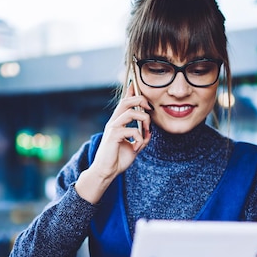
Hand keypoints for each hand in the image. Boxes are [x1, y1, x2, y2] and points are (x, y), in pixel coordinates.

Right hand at [75, 83, 151, 203]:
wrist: (106, 172)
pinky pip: (132, 130)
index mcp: (117, 123)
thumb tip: (150, 132)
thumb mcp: (134, 147)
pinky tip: (137, 147)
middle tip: (150, 110)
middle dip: (140, 100)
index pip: (124, 103)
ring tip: (146, 132)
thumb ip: (141, 138)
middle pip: (126, 101)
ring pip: (130, 112)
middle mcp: (114, 122)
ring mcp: (113, 128)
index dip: (130, 92)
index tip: (136, 84)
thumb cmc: (117, 160)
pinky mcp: (113, 135)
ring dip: (144, 120)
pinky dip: (139, 138)